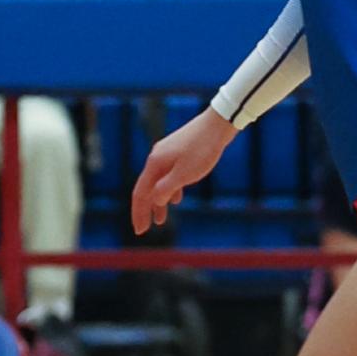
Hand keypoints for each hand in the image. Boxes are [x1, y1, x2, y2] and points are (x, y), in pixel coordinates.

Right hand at [130, 108, 233, 234]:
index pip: (140, 193)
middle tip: (145, 229)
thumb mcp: (184, 174)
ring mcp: (167, 154)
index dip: (138, 213)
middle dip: (145, 210)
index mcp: (154, 164)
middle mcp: (156, 159)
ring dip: (158, 202)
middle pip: (147, 189)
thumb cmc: (202, 149)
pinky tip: (176, 198)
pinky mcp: (179, 152)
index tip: (139, 231)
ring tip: (161, 219)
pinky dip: (169, 190)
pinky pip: (169, 175)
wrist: (218, 124)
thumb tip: (155, 201)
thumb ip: (166, 189)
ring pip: (158, 183)